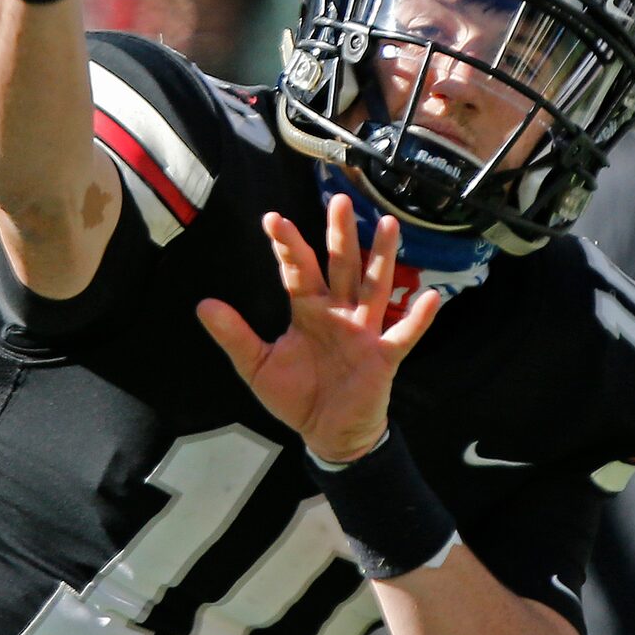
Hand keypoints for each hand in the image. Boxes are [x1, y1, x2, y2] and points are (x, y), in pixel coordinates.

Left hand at [197, 196, 441, 464]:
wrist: (328, 434)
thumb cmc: (297, 395)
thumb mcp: (257, 367)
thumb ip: (235, 336)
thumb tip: (202, 304)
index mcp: (309, 311)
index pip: (298, 271)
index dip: (287, 246)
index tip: (272, 219)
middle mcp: (339, 313)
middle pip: (341, 267)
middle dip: (340, 236)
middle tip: (340, 200)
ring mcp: (364, 332)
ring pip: (374, 287)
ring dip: (382, 257)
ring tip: (388, 224)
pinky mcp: (384, 356)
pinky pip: (403, 334)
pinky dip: (418, 317)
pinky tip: (431, 296)